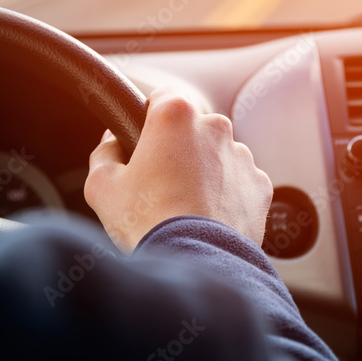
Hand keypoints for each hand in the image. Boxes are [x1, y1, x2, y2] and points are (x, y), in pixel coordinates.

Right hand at [84, 88, 272, 251]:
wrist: (195, 263)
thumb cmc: (148, 222)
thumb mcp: (101, 185)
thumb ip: (104, 153)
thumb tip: (111, 145)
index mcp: (175, 116)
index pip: (160, 97)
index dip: (146, 119)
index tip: (141, 142)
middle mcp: (214, 127)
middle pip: (190, 127)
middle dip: (175, 148)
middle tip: (156, 183)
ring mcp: (241, 156)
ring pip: (215, 154)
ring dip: (201, 171)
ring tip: (182, 206)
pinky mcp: (260, 186)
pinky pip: (238, 182)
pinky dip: (224, 194)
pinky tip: (205, 218)